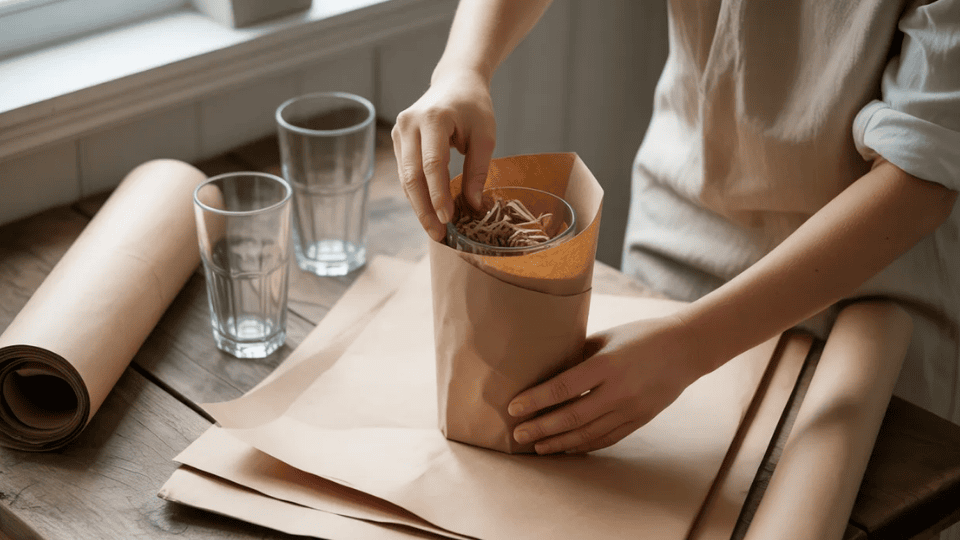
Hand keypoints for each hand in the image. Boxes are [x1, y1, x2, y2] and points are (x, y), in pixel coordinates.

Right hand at [391, 70, 496, 241]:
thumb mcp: (485, 136)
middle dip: (424, 208)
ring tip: (434, 229)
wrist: (455, 82)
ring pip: (405, 178)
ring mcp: (399, 132)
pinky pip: (405, 173)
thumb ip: (477, 170)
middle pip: (412, 175)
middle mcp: (409, 124)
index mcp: (433, 118)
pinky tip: (428, 212)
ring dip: (419, 206)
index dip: (439, 194)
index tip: (449, 219)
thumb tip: (473, 205)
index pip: (432, 164)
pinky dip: (416, 194)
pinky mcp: (398, 140)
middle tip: (438, 234)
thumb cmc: (474, 108)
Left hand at [507, 315, 704, 453]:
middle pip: (572, 416)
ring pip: (588, 434)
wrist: (686, 348)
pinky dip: (584, 445)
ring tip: (536, 447)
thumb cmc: (641, 335)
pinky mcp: (640, 420)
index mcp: (607, 364)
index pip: (563, 387)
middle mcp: (619, 390)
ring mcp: (631, 409)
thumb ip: (578, 355)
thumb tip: (544, 368)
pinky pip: (607, 438)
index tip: (513, 408)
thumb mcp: (607, 337)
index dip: (536, 400)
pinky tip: (566, 447)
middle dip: (541, 428)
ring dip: (559, 442)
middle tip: (517, 435)